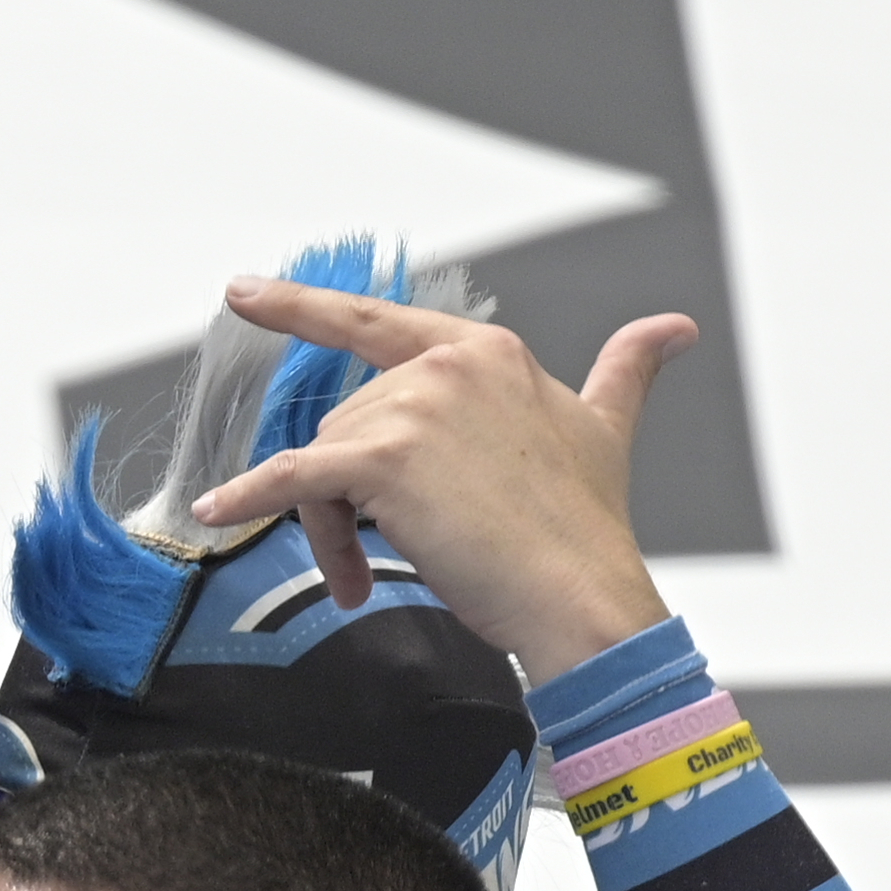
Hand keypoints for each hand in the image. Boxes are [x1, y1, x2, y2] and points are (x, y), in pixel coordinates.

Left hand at [185, 276, 694, 685]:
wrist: (579, 597)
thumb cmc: (585, 529)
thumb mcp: (606, 429)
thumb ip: (626, 372)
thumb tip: (673, 330)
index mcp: (486, 353)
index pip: (375, 324)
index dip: (305, 309)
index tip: (248, 294)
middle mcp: (448, 366)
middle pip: (345, 425)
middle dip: (348, 497)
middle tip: (380, 555)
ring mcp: (415, 408)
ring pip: (325, 466)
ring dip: (334, 529)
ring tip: (374, 573)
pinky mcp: (383, 462)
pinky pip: (292, 479)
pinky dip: (250, 497)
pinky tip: (217, 511)